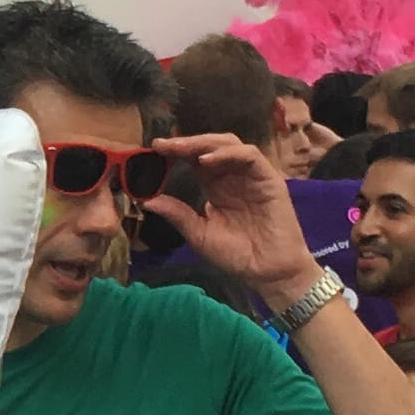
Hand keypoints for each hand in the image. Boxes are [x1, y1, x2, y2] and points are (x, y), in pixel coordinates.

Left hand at [146, 132, 320, 302]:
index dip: (175, 152)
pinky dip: (227, 154)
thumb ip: (178, 215)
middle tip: (162, 145)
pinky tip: (206, 161)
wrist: (267, 272)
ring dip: (203, 143)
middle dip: (185, 143)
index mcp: (216, 186)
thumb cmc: (236, 254)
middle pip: (209, 146)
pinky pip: (249, 156)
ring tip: (180, 148)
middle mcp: (233, 175)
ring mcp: (251, 175)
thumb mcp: (199, 234)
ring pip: (228, 144)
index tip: (153, 149)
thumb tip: (147, 201)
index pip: (194, 159)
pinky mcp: (268, 178)